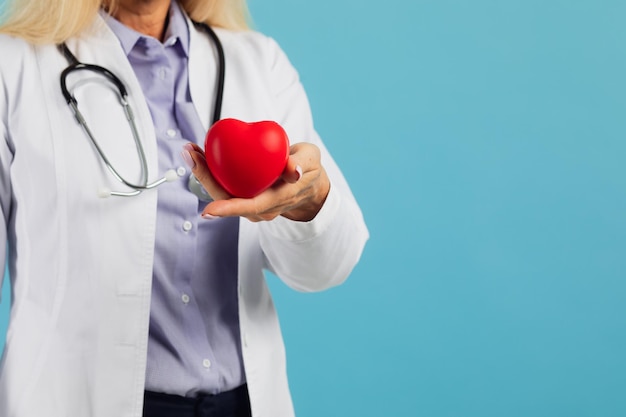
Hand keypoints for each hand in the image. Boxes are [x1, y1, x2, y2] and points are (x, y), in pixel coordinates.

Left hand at [182, 142, 330, 221]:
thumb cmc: (308, 170)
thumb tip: (293, 171)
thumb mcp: (311, 161)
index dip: (229, 209)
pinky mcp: (244, 196)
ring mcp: (250, 204)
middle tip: (191, 154)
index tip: (208, 210)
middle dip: (205, 179)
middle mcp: (260, 208)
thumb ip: (302, 163)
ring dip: (203, 173)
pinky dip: (211, 170)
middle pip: (227, 199)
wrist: (309, 184)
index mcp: (277, 200)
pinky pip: (224, 186)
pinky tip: (200, 154)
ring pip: (222, 193)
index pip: (250, 207)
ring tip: (190, 150)